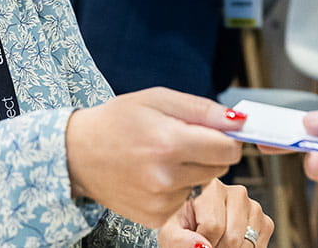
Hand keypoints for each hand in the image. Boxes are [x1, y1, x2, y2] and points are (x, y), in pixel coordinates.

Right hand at [65, 88, 244, 227]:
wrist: (77, 153)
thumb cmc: (118, 120)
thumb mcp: (159, 99)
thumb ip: (202, 110)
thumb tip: (239, 121)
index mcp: (169, 143)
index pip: (227, 150)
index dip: (228, 138)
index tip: (219, 132)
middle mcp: (165, 177)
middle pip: (220, 168)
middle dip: (210, 151)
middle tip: (183, 139)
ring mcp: (160, 201)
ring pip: (204, 184)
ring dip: (193, 169)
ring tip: (164, 156)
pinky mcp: (155, 217)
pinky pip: (185, 200)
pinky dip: (178, 186)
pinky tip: (155, 174)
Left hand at [157, 179, 272, 247]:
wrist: (194, 230)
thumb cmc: (182, 229)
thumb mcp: (171, 233)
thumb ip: (179, 240)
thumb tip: (202, 246)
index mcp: (211, 186)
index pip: (213, 226)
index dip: (203, 243)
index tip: (195, 240)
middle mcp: (236, 192)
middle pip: (233, 238)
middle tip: (208, 243)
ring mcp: (253, 206)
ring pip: (247, 244)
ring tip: (217, 242)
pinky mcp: (265, 221)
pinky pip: (259, 246)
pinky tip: (231, 244)